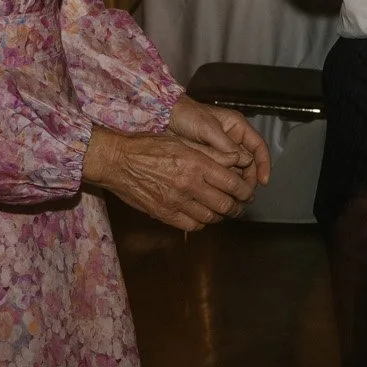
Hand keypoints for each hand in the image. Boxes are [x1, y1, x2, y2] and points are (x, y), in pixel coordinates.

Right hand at [82, 127, 254, 230]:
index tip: (248, 192)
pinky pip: (191, 225)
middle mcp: (189, 184)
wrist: (117, 161)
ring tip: (225, 211)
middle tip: (241, 205)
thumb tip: (238, 159)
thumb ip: (212, 153)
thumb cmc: (149, 146)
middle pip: (224, 204)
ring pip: (210, 217)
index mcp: (196, 163)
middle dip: (238, 207)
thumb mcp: (183, 141)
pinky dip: (202, 223)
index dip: (245, 190)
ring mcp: (176, 202)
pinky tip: (203, 217)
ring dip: (221, 216)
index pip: (232, 183)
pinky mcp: (164, 214)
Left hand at [169, 96, 271, 185]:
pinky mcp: (210, 160)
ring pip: (237, 171)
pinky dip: (224, 184)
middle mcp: (233, 140)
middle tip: (246, 195)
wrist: (165, 118)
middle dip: (250, 179)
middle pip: (250, 163)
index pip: (258, 147)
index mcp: (238, 128)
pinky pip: (222, 173)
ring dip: (238, 184)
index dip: (263, 164)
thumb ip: (226, 145)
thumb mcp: (208, 129)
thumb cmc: (187, 116)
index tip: (263, 180)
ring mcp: (222, 152)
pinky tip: (223, 194)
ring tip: (236, 199)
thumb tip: (245, 162)